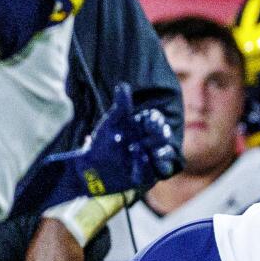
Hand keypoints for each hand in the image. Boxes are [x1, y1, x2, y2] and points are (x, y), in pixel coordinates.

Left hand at [60, 84, 179, 195]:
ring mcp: (152, 159)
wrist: (93, 167)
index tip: (146, 123)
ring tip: (140, 151)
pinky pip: (156, 171)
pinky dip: (147, 166)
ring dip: (157, 152)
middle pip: (164, 136)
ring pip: (166, 154)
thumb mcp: (112, 123)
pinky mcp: (149, 176)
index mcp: (144, 127)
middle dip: (156, 136)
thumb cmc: (104, 143)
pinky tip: (139, 162)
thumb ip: (121, 105)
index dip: (154, 121)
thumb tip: (123, 84)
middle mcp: (151, 142)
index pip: (157, 120)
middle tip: (138, 141)